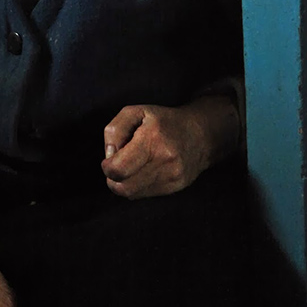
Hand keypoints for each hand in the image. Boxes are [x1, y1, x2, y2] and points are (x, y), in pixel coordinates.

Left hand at [101, 95, 239, 198]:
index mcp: (152, 139)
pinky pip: (144, 195)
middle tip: (117, 165)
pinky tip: (143, 171)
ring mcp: (172, 177)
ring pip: (132, 194)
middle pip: (123, 187)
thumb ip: (115, 130)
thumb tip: (109, 155)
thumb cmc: (163, 121)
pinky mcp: (175, 187)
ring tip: (131, 166)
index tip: (110, 158)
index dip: (107, 167)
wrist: (200, 134)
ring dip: (124, 183)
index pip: (119, 169)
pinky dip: (137, 186)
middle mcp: (164, 161)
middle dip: (112, 178)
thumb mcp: (135, 112)